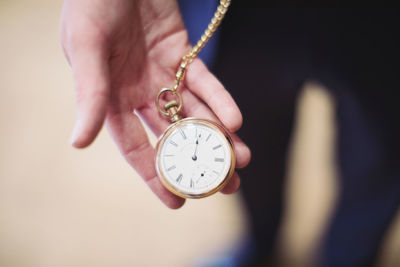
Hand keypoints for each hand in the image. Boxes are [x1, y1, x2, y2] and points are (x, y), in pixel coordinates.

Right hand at [61, 0, 250, 208]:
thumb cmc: (91, 3)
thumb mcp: (85, 47)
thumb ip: (88, 93)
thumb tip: (78, 143)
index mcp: (111, 99)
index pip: (135, 146)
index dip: (154, 176)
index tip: (176, 203)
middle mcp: (139, 92)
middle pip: (173, 136)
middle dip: (199, 161)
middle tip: (225, 185)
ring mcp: (163, 75)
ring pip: (194, 113)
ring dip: (219, 136)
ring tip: (244, 159)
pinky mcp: (183, 55)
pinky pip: (205, 82)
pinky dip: (221, 100)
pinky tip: (235, 120)